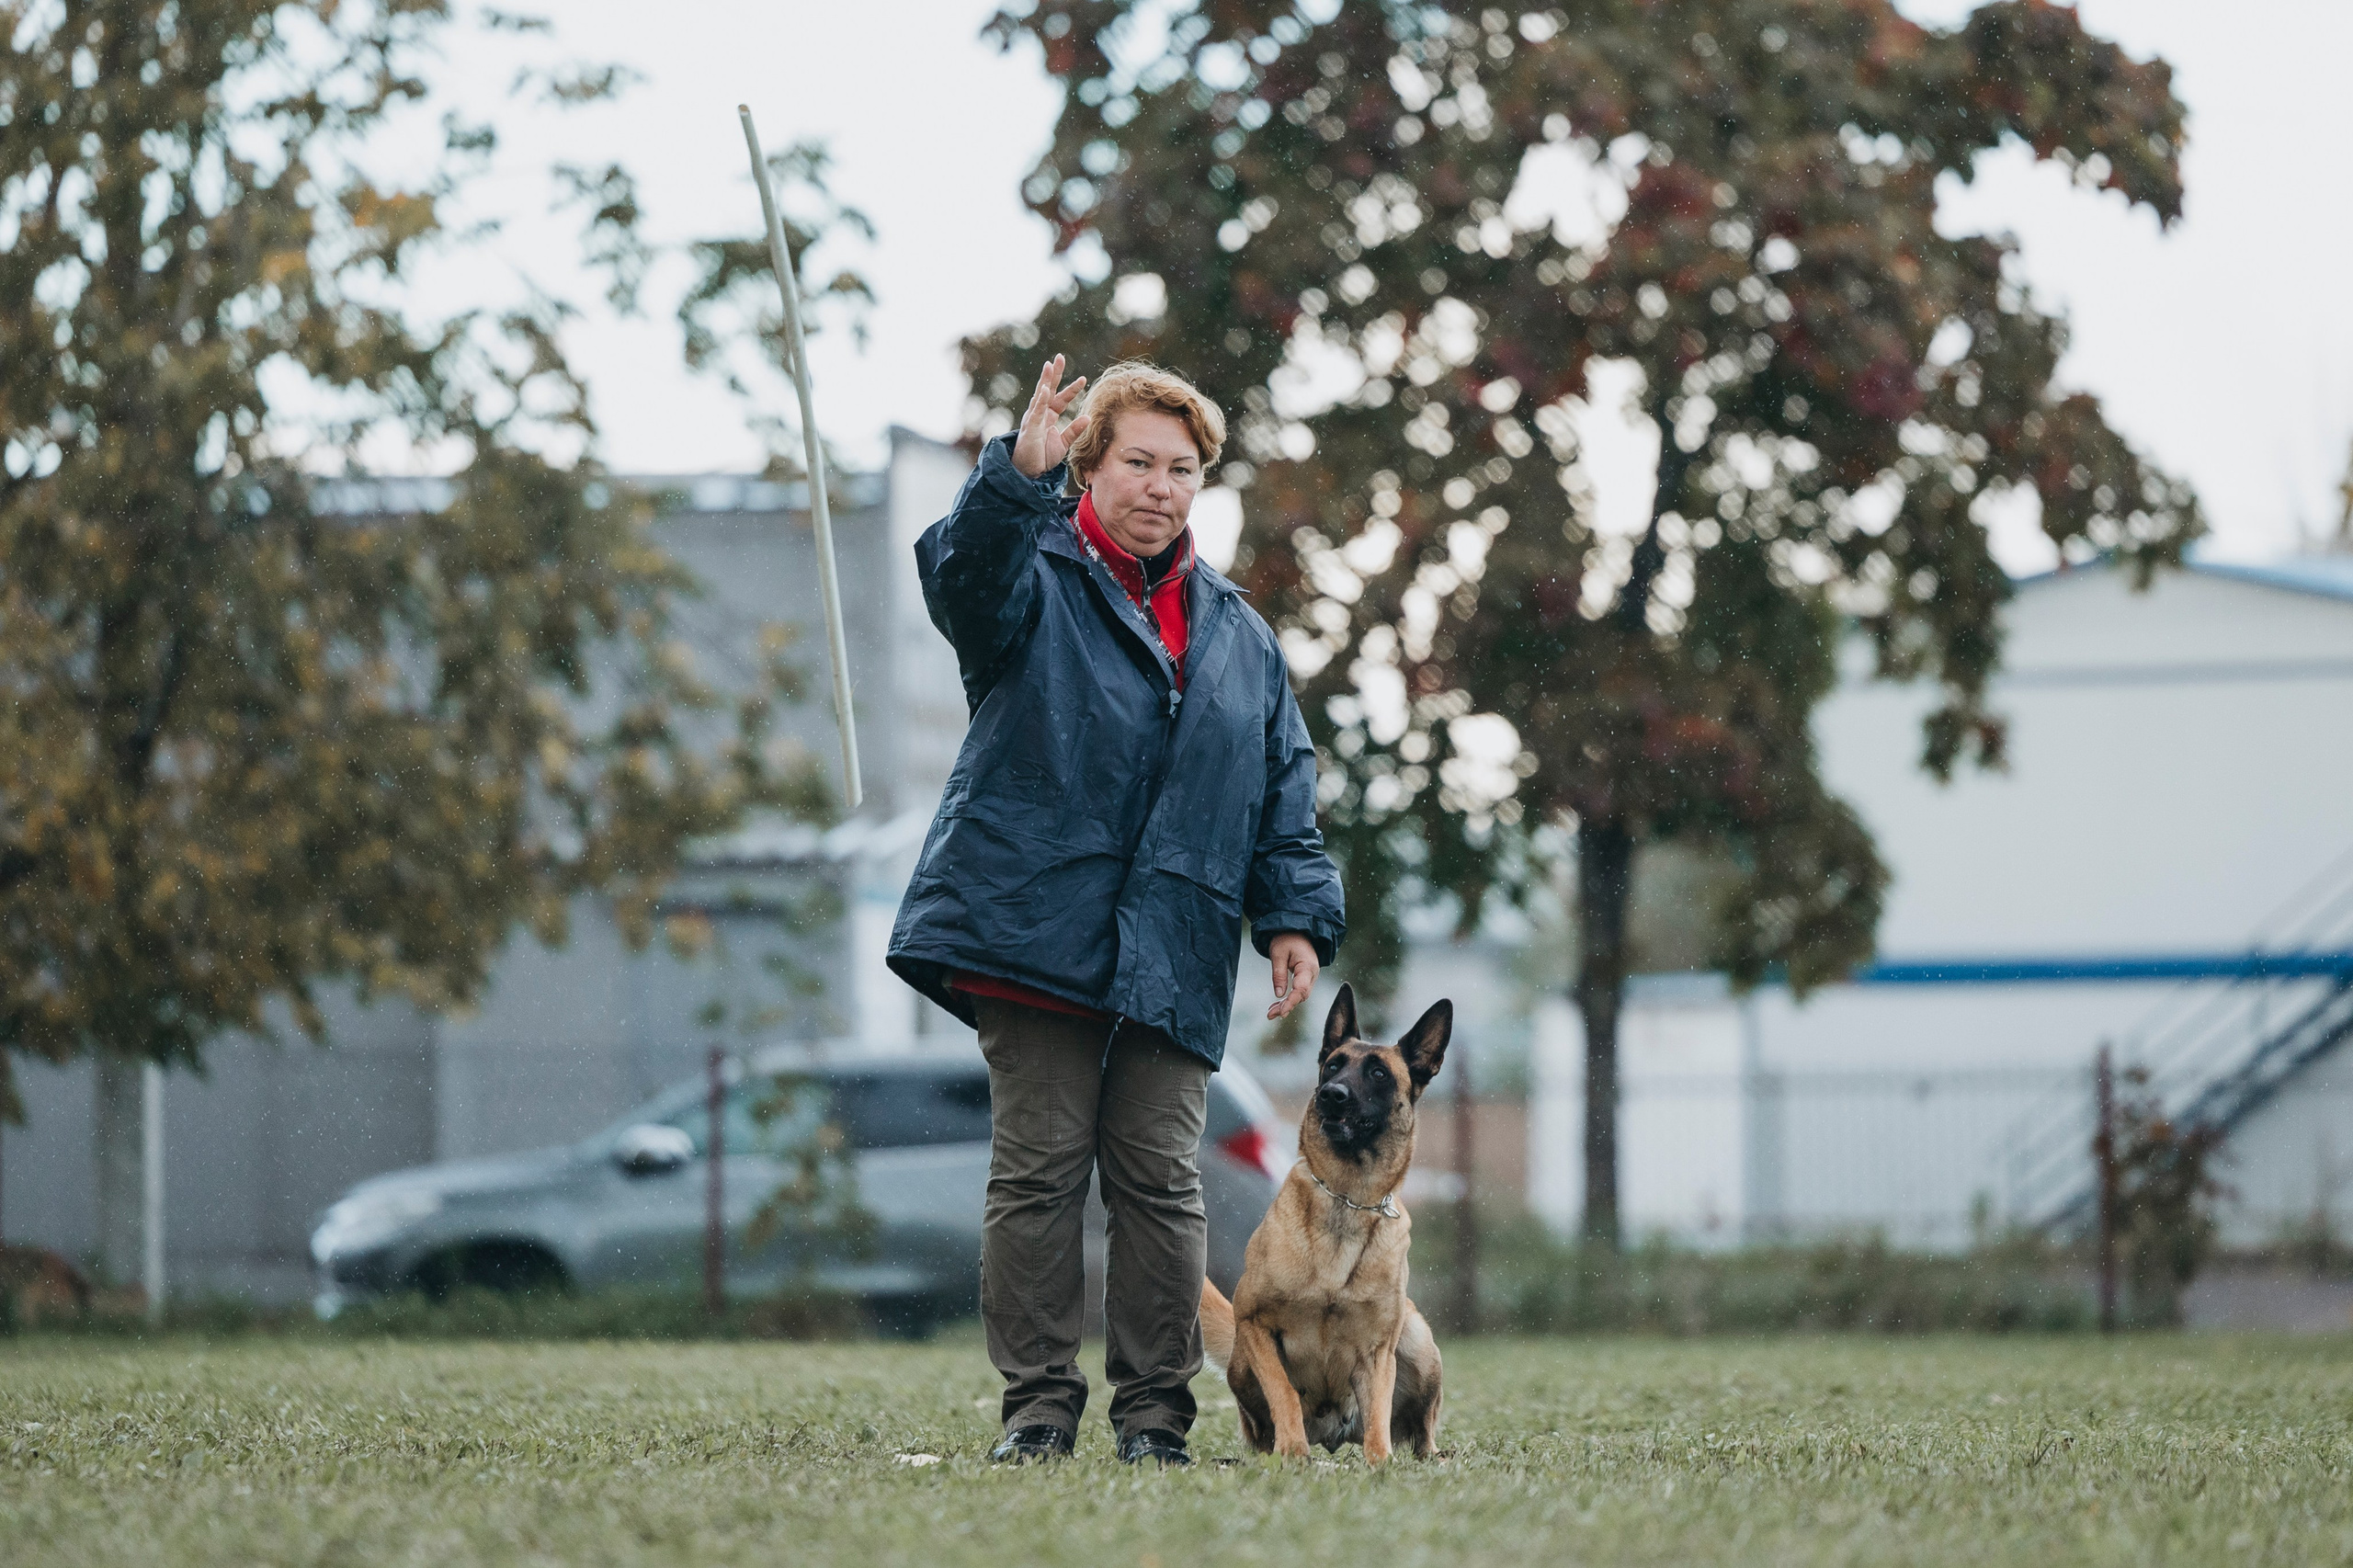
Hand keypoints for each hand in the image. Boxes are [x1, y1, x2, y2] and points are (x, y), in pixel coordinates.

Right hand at [1011, 354, 1090, 477]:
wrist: (1028, 472)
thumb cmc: (1042, 457)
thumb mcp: (1063, 443)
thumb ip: (1074, 430)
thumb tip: (1088, 417)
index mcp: (1048, 416)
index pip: (1061, 398)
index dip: (1072, 389)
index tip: (1084, 379)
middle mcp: (1040, 414)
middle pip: (1048, 389)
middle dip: (1054, 373)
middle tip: (1059, 357)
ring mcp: (1033, 419)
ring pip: (1040, 396)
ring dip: (1045, 381)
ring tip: (1050, 366)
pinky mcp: (1030, 428)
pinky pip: (1036, 412)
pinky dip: (1041, 401)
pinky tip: (1046, 390)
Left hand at [1266, 933, 1319, 1020]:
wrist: (1297, 930)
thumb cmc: (1287, 938)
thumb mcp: (1278, 953)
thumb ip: (1278, 974)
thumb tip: (1279, 994)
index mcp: (1307, 966)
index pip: (1301, 989)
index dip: (1291, 1002)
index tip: (1282, 1012)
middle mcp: (1312, 974)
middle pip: (1301, 995)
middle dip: (1287, 1006)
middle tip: (1270, 1015)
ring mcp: (1310, 977)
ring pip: (1300, 996)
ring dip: (1286, 1005)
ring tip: (1270, 1013)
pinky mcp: (1305, 978)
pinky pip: (1298, 992)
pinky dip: (1288, 999)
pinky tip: (1276, 1006)